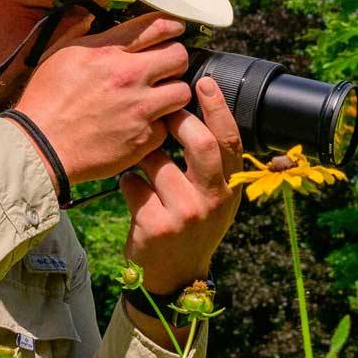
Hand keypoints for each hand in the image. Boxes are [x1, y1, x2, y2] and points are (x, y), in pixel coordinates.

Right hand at [16, 13, 195, 183]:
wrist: (41, 146)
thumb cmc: (45, 101)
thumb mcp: (60, 54)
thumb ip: (84, 33)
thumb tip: (94, 18)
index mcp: (107, 52)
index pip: (156, 26)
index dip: (171, 26)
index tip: (174, 30)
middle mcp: (128, 76)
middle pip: (179, 56)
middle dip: (174, 59)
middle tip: (165, 68)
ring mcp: (139, 108)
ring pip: (183, 91)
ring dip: (172, 93)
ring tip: (158, 98)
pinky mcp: (144, 138)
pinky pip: (168, 125)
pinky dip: (158, 125)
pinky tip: (143, 125)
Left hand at [120, 72, 243, 300]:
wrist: (173, 275)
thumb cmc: (191, 224)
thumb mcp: (213, 198)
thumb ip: (210, 164)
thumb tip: (192, 109)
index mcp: (230, 188)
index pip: (230, 140)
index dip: (218, 107)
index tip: (203, 81)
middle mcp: (213, 201)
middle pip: (201, 143)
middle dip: (179, 120)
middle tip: (163, 112)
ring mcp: (185, 215)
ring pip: (157, 161)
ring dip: (144, 155)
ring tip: (142, 162)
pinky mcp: (155, 225)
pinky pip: (132, 184)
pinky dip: (127, 181)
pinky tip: (131, 190)